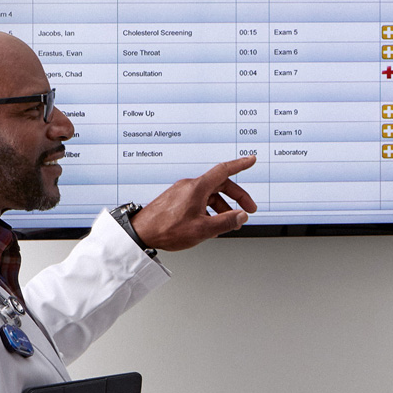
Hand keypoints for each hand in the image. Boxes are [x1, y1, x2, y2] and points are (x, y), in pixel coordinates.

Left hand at [130, 156, 257, 250]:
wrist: (141, 233)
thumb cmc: (167, 229)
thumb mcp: (202, 229)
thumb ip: (225, 222)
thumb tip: (241, 216)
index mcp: (197, 188)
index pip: (224, 170)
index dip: (240, 164)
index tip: (251, 160)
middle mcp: (189, 186)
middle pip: (220, 184)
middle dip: (236, 196)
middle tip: (247, 209)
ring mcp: (181, 192)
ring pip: (209, 194)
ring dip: (222, 206)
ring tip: (228, 222)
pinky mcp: (176, 199)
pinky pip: (199, 199)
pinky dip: (209, 208)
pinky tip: (210, 222)